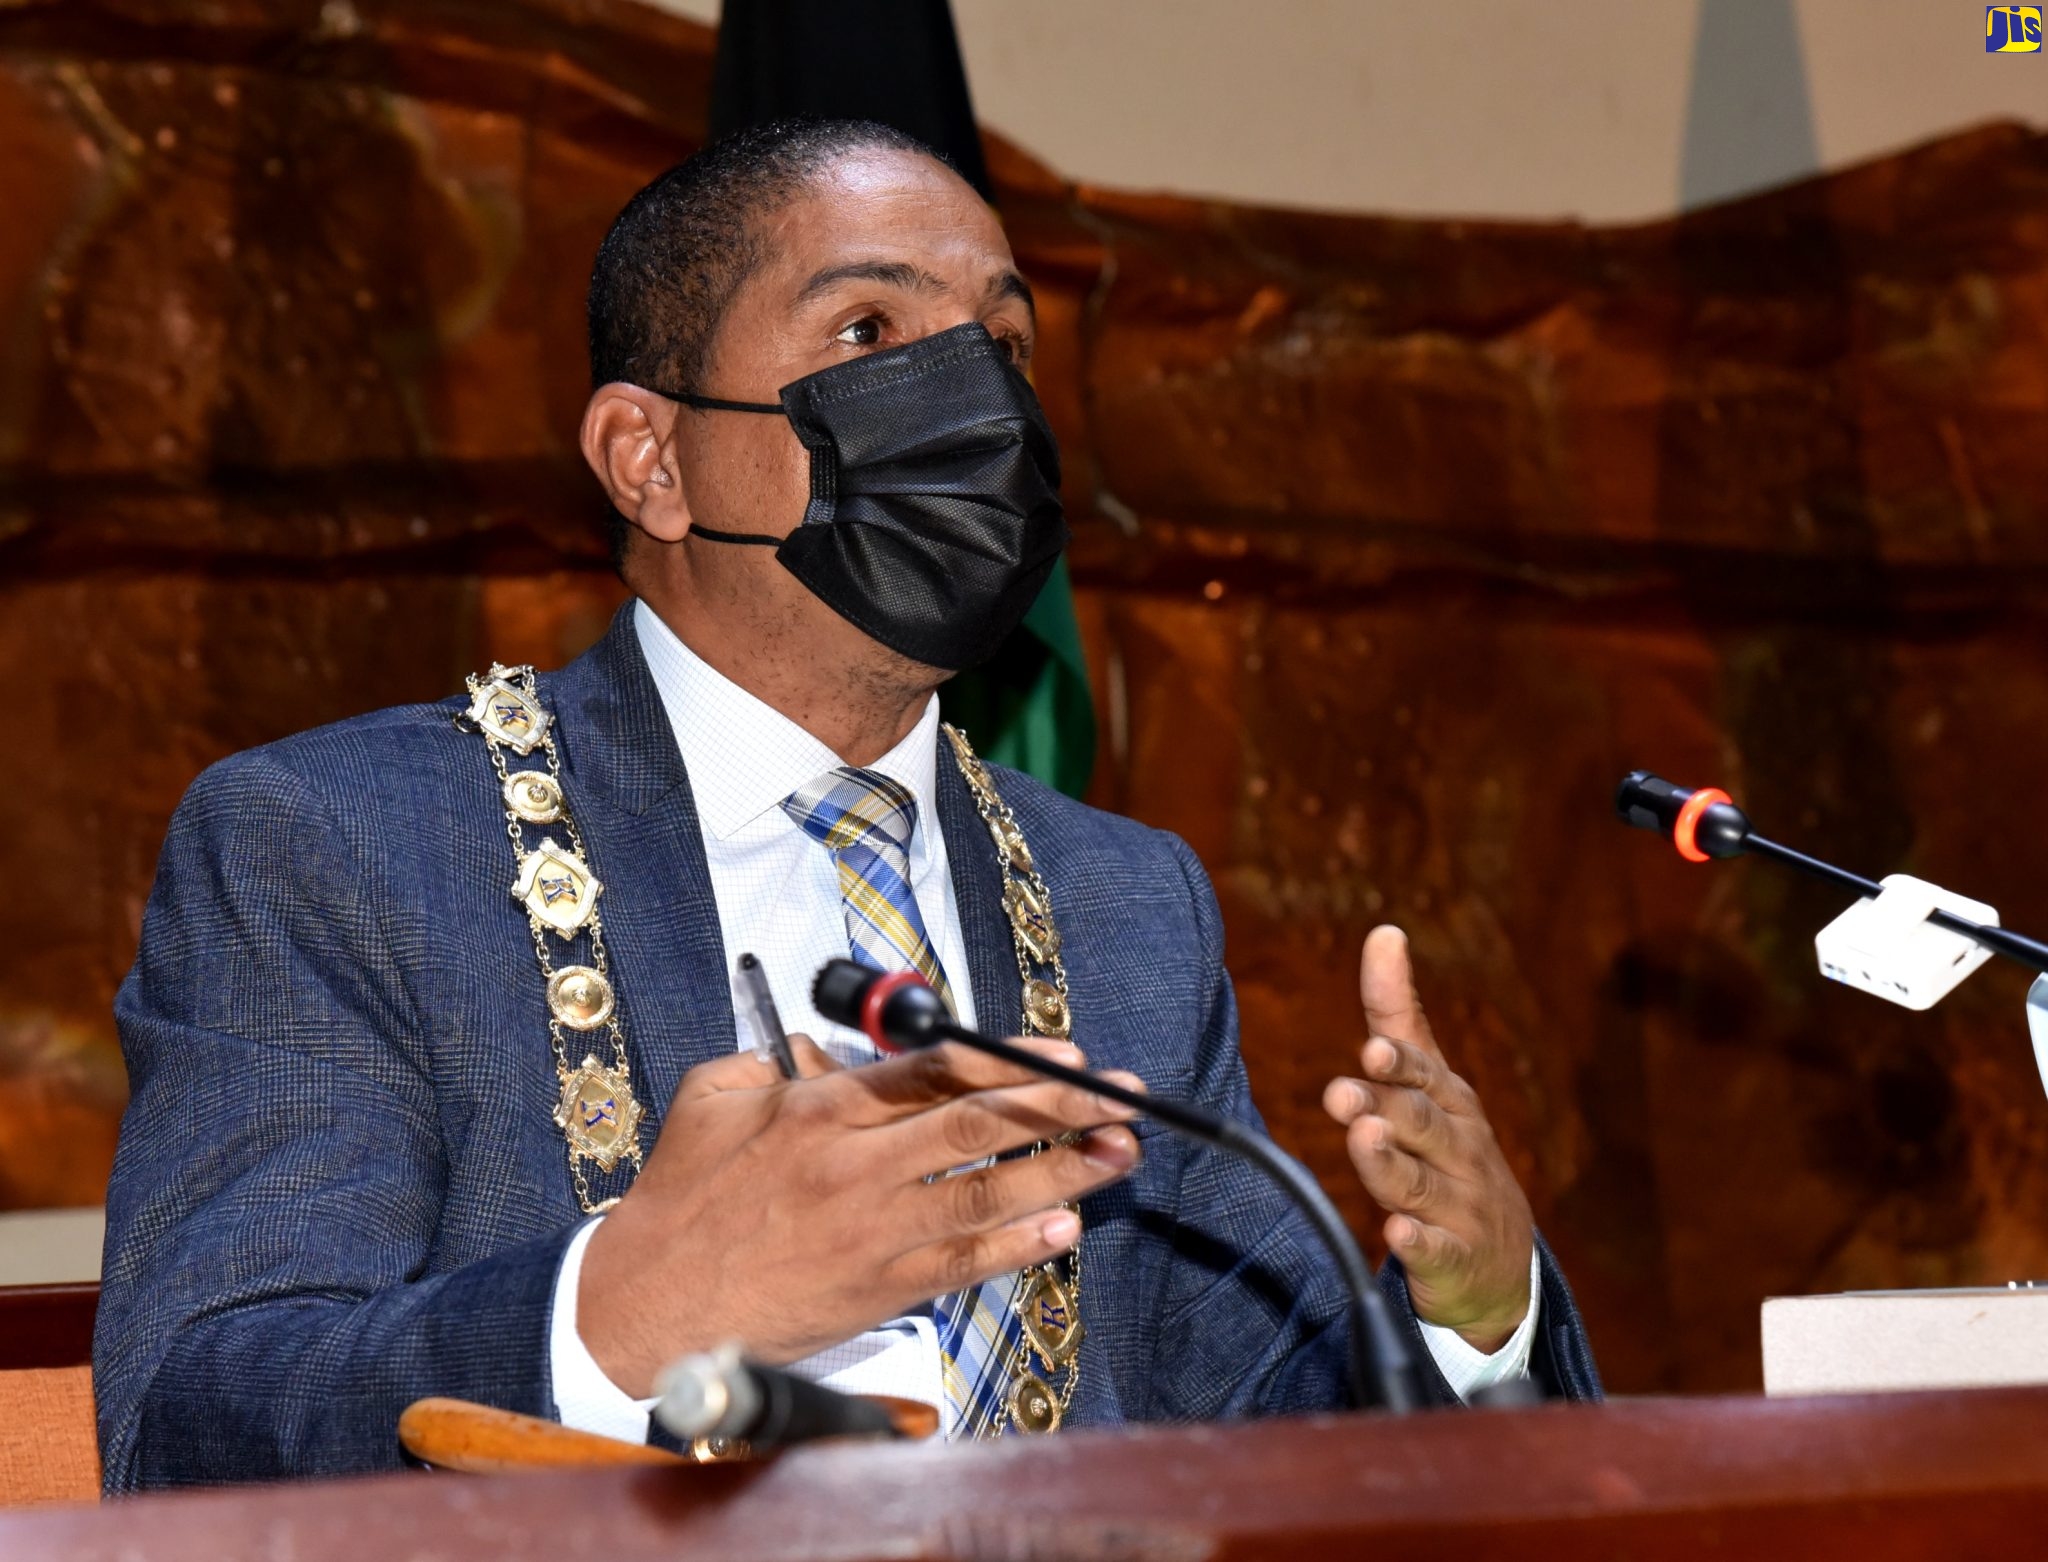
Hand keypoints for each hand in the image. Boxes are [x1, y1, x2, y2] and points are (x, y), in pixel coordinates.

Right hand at [579, 1032, 1143, 1395]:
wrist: (649, 1310)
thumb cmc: (680, 1202)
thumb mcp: (713, 1099)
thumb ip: (778, 1063)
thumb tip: (835, 1053)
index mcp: (820, 1109)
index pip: (934, 1071)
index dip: (1009, 1060)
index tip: (1067, 1052)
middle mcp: (856, 1166)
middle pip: (978, 1125)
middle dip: (1061, 1106)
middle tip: (1123, 1096)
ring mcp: (873, 1231)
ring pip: (986, 1192)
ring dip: (1063, 1170)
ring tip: (1119, 1153)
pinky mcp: (879, 1288)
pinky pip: (964, 1262)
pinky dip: (1019, 1244)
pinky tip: (1065, 1227)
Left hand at [1322, 926, 1533, 1352]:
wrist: (1500, 1262)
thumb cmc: (1450, 1153)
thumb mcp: (1431, 1081)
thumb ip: (1397, 1012)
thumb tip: (1384, 931)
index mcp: (1449, 1101)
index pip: (1424, 1074)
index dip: (1399, 1063)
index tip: (1372, 1049)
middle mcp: (1457, 1148)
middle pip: (1419, 1124)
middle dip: (1384, 1107)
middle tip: (1342, 1096)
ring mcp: (1459, 1205)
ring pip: (1418, 1183)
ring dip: (1390, 1163)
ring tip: (1364, 1140)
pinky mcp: (1453, 1258)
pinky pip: (1435, 1250)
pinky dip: (1417, 1243)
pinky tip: (1397, 1234)